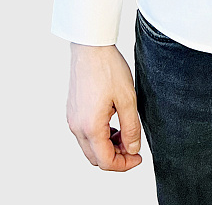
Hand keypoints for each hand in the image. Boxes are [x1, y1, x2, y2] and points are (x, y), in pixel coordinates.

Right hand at [66, 43, 142, 170]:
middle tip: (133, 145)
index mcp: (90, 127)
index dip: (125, 165)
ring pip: (89, 147)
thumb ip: (131, 128)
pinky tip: (113, 122)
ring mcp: (72, 119)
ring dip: (107, 147)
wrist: (91, 47)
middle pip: (95, 158)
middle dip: (116, 157)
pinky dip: (99, 136)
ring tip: (125, 132)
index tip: (138, 157)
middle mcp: (77, 127)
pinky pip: (85, 134)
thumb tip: (133, 149)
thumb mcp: (127, 99)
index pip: (106, 162)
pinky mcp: (72, 111)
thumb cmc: (108, 69)